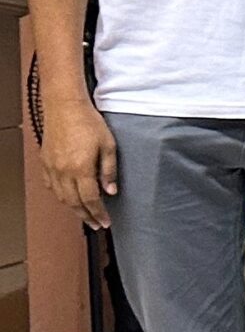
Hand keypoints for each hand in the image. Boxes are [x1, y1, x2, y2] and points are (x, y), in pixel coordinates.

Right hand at [42, 101, 117, 229]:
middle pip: (74, 202)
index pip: (90, 200)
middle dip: (87, 216)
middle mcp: (63, 171)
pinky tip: (68, 197)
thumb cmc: (88, 122)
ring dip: (74, 208)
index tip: (105, 222)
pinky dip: (60, 195)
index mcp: (81, 168)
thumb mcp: (109, 145)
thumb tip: (111, 191)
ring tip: (85, 215)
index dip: (98, 213)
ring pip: (61, 196)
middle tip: (97, 224)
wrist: (65, 106)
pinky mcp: (46, 162)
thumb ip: (109, 170)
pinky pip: (52, 185)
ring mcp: (52, 167)